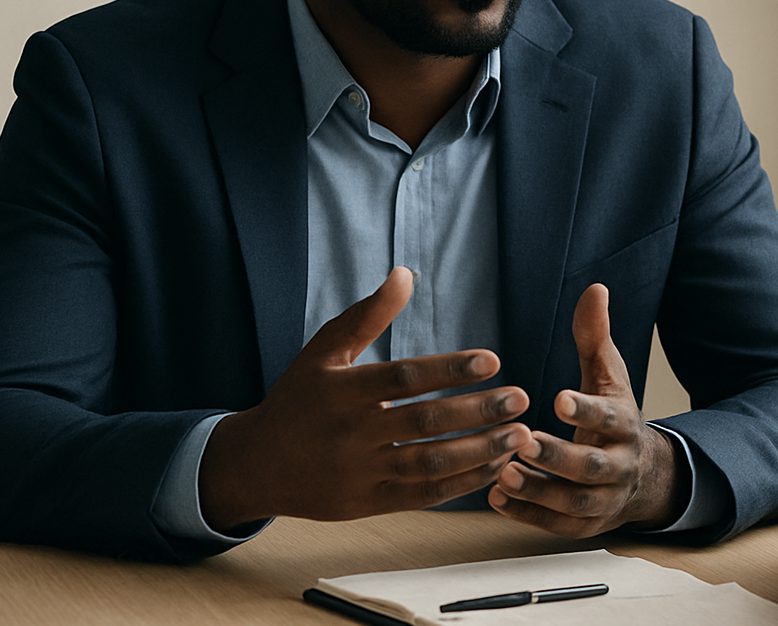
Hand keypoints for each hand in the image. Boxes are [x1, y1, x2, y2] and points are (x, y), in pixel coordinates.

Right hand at [198, 267, 531, 530]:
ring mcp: (359, 473)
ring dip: (479, 452)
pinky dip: (461, 485)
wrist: (256, 464)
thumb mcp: (323, 351)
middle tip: (521, 398)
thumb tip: (405, 273)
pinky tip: (494, 467)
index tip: (493, 361)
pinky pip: (422, 497)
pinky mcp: (366, 504)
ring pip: (429, 464)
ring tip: (519, 436)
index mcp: (342, 391)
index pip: (404, 379)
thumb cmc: (298, 398)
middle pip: (424, 424)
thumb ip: (368, 315)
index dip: (449, 369)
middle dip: (478, 411)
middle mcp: (351, 434)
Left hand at [487, 283, 683, 535]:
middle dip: (558, 457)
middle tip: (523, 441)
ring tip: (503, 474)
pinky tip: (497, 498)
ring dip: (539, 491)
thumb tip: (595, 288)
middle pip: (592, 467)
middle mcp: (620, 465)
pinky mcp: (585, 525)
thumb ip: (595, 336)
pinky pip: (557, 526)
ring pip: (574, 502)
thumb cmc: (612, 414)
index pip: (610, 418)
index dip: (587, 411)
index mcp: (625, 424)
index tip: (558, 398)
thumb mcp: (607, 375)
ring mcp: (604, 499)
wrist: (640, 475)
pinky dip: (528, 516)